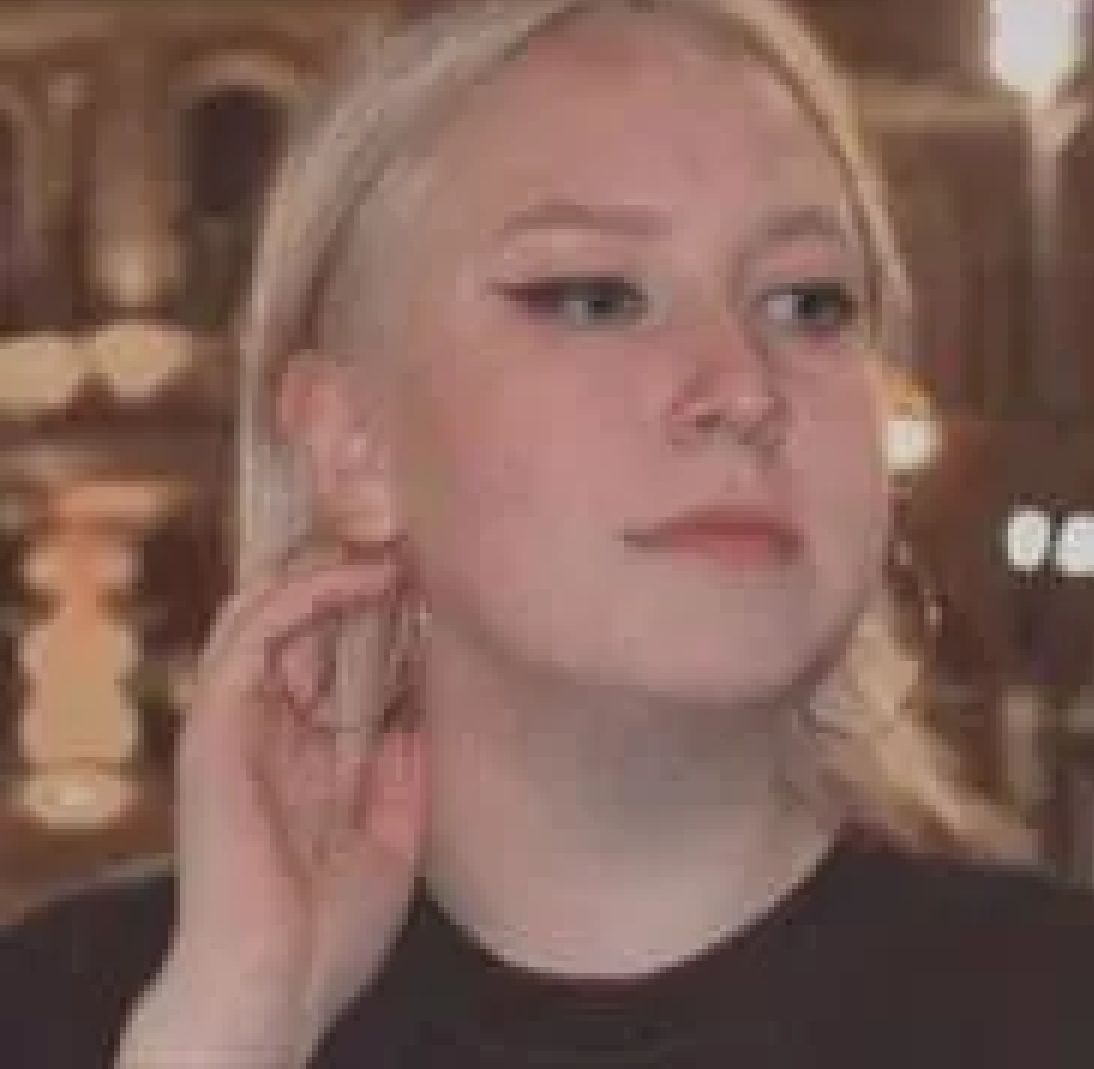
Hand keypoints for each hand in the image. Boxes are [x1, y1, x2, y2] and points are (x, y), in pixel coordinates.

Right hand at [118, 549, 428, 1067]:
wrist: (272, 993)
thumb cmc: (325, 939)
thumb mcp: (391, 839)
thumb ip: (401, 773)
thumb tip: (419, 711)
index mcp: (301, 758)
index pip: (328, 661)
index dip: (371, 616)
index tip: (428, 585)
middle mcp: (266, 731)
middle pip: (292, 626)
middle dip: (343, 579)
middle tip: (405, 548)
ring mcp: (236, 725)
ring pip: (262, 613)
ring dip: (324, 573)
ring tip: (387, 550)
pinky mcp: (217, 727)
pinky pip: (251, 637)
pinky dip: (302, 596)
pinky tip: (359, 579)